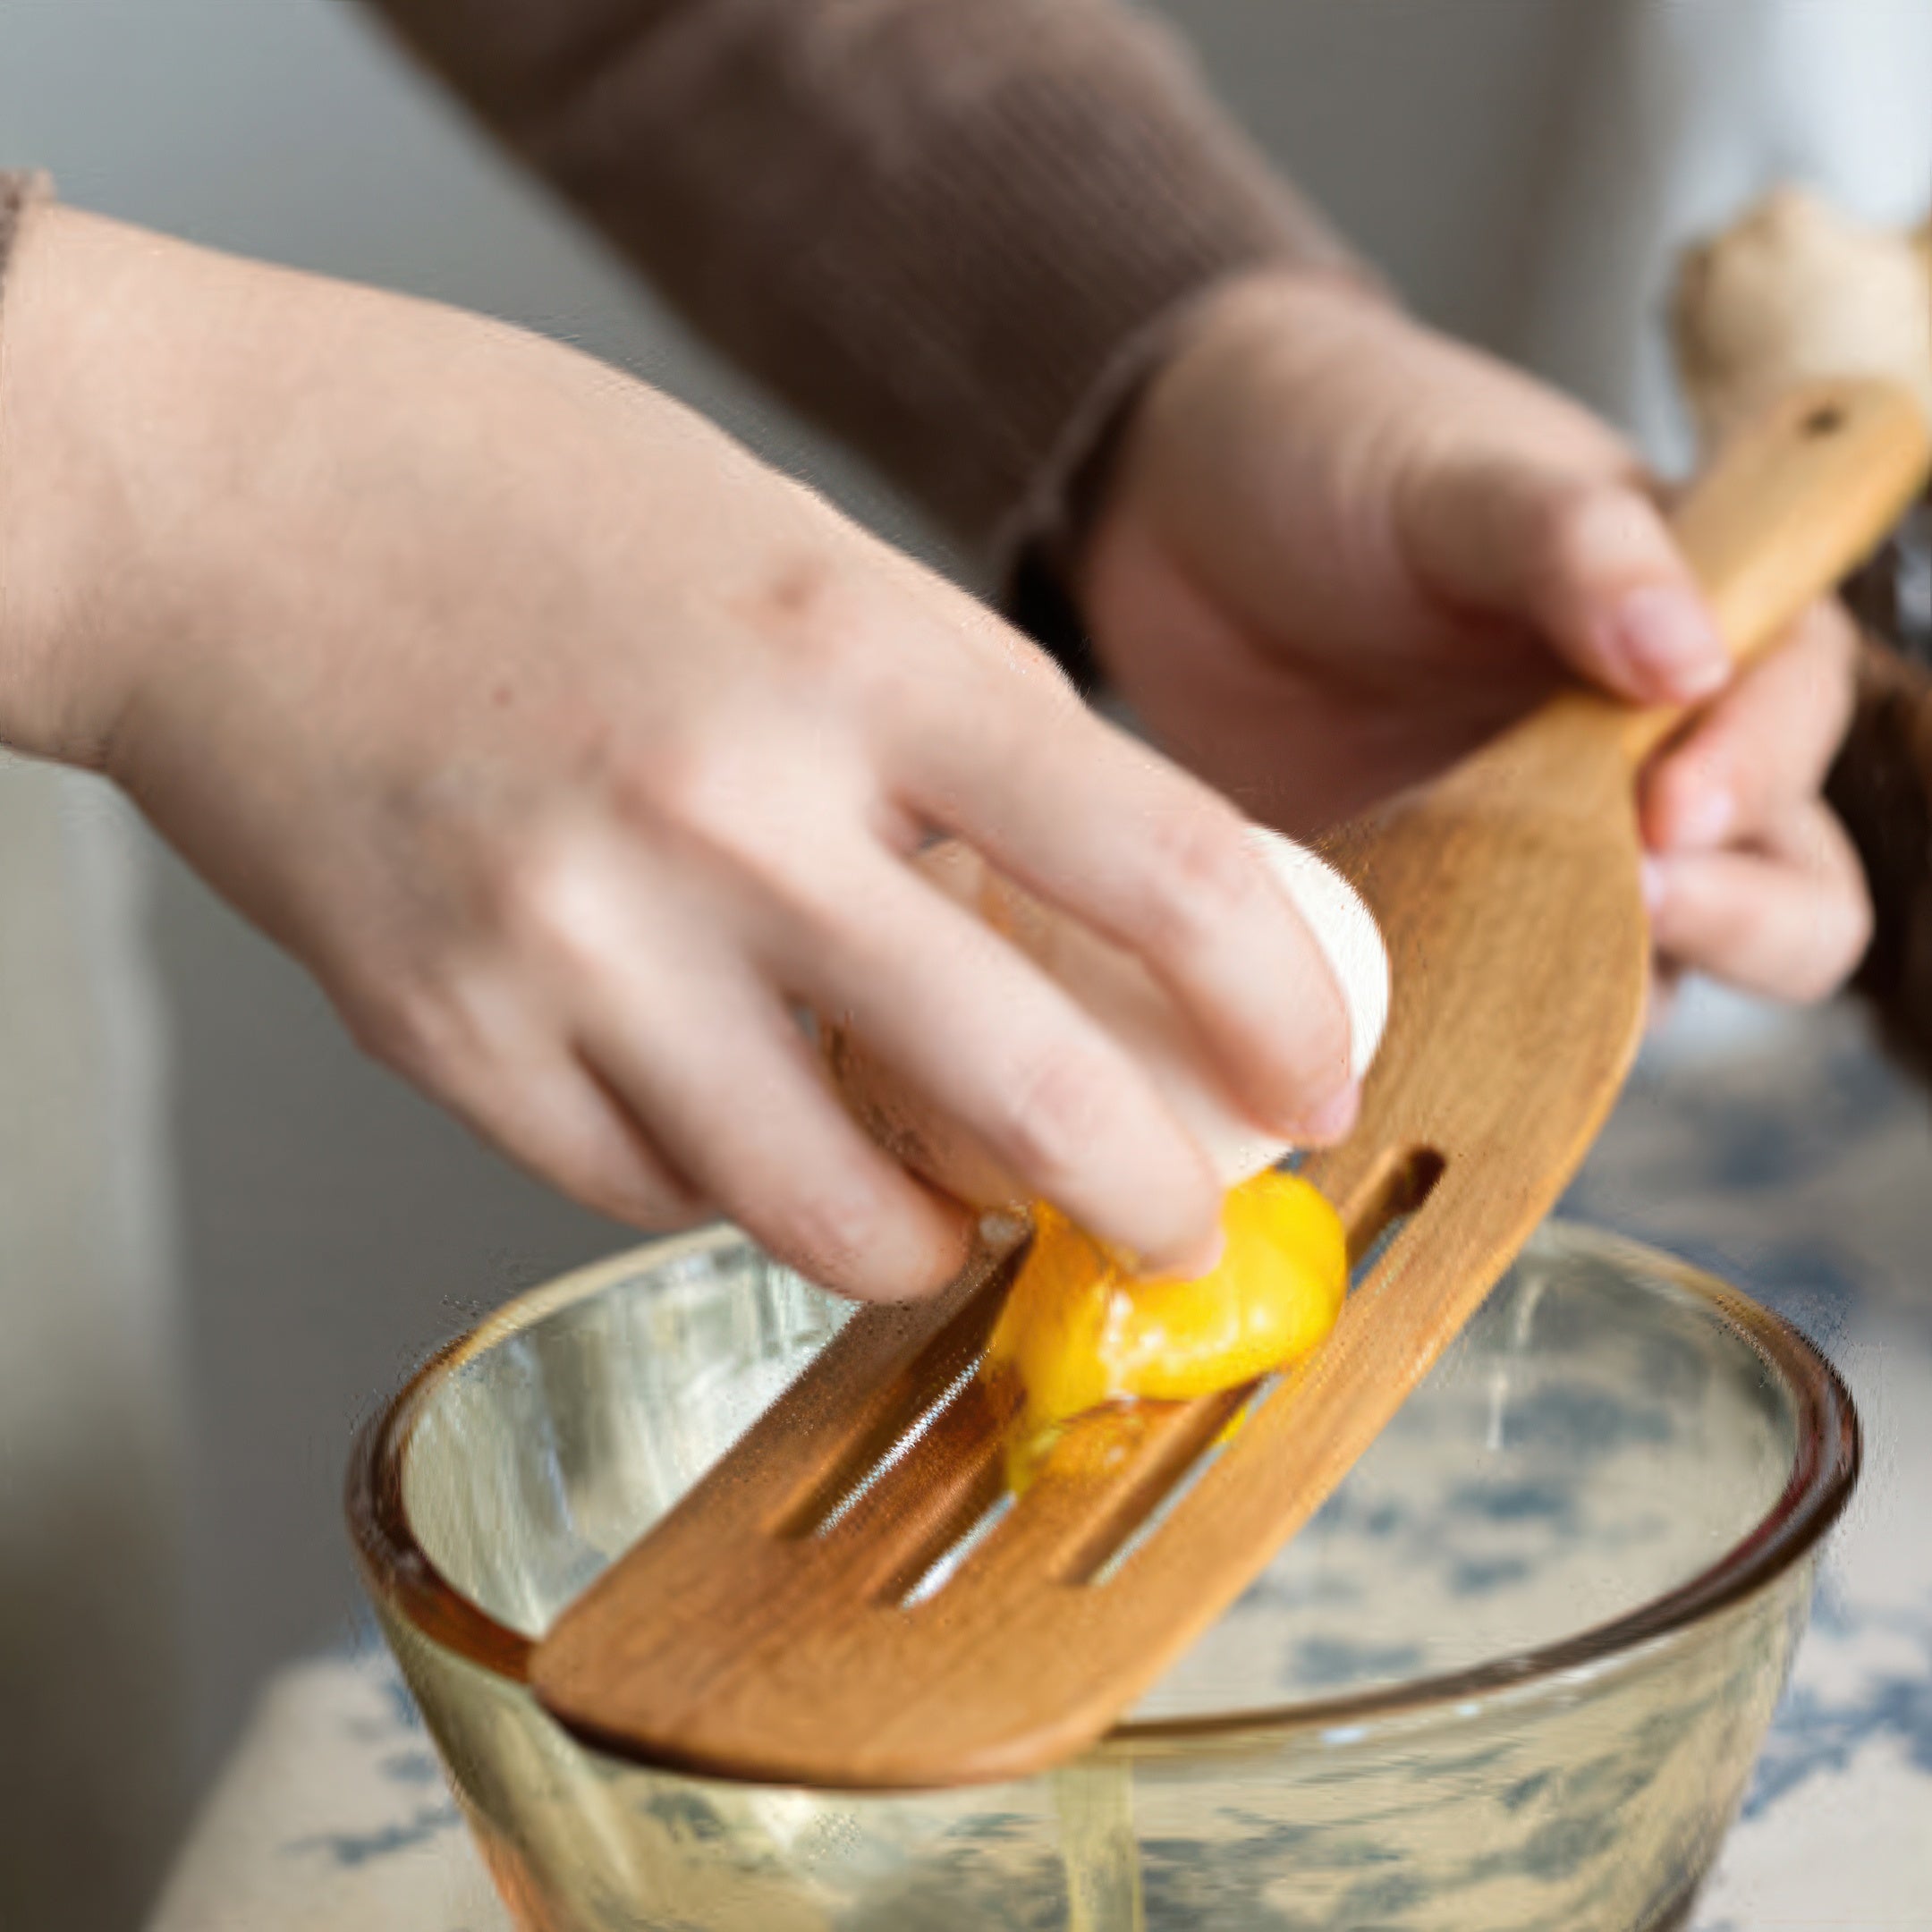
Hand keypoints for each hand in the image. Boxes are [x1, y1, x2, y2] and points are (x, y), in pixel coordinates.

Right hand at [0, 210, 1359, 1298]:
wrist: (213, 500)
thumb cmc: (521, 502)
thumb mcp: (797, 560)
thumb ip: (954, 740)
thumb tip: (1093, 921)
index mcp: (859, 650)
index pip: (1166, 868)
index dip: (1279, 1008)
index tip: (1310, 1080)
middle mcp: (733, 811)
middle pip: (1035, 1098)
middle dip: (1146, 1202)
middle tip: (1173, 1225)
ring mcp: (581, 945)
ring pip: (835, 1214)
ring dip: (928, 1242)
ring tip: (944, 1214)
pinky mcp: (452, 1043)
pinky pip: (659, 1196)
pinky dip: (734, 1185)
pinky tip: (733, 1118)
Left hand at [1079, 273, 1870, 1003]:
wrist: (1174, 516)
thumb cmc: (1340, 453)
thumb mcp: (1457, 476)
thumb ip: (1577, 547)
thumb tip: (1692, 658)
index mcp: (1693, 622)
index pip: (1792, 714)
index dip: (1757, 772)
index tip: (1664, 810)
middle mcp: (1648, 757)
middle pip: (1788, 892)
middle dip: (1740, 920)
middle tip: (1635, 906)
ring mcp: (1545, 851)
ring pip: (1650, 976)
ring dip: (1604, 995)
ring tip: (1506, 971)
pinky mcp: (1436, 914)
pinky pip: (1486, 1002)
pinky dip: (1467, 1023)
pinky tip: (1405, 1009)